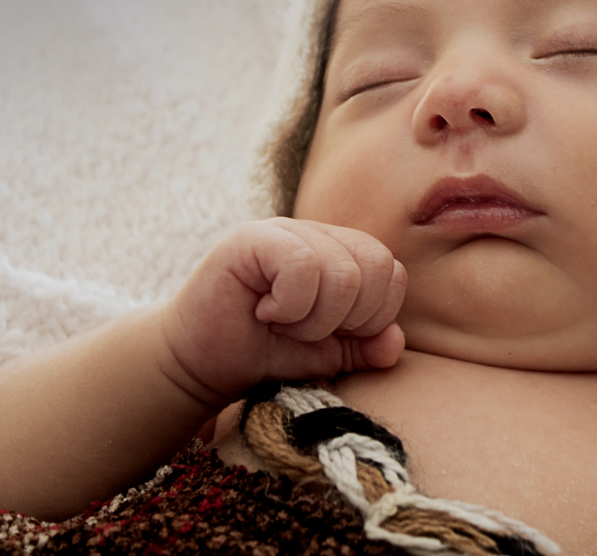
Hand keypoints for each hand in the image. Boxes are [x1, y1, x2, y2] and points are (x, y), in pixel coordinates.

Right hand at [157, 218, 406, 407]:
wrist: (202, 365)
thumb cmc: (265, 353)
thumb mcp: (328, 355)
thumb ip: (366, 347)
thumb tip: (394, 341)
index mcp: (342, 253)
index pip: (391, 273)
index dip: (373, 317)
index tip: (333, 336)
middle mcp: (318, 234)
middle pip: (376, 266)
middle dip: (347, 318)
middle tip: (305, 331)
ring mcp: (285, 231)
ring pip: (342, 272)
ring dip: (314, 318)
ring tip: (282, 324)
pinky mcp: (251, 238)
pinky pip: (302, 266)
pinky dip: (290, 305)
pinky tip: (265, 312)